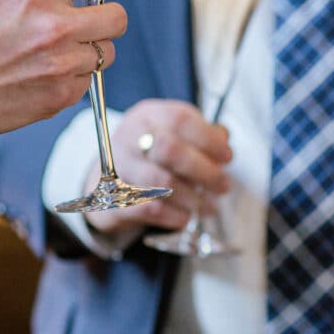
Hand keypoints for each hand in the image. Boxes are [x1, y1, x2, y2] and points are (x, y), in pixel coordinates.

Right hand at [0, 0, 132, 182]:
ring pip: (106, 52)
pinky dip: (75, 76)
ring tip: (59, 53)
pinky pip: (88, 79)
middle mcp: (55, 29)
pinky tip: (46, 76)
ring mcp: (62, 65)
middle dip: (109, 16)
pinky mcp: (62, 95)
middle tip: (96, 20)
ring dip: (91, 50)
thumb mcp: (1, 3)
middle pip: (117, 17)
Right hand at [84, 99, 231, 237]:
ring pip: (160, 182)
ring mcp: (117, 167)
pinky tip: (187, 217)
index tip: (227, 157)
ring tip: (210, 207)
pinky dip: (175, 215)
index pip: (180, 119)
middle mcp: (129, 137)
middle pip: (169, 149)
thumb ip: (201, 135)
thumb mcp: (173, 134)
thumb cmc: (150, 155)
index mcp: (148, 116)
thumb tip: (224, 142)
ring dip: (193, 198)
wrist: (106, 180)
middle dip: (204, 170)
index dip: (209, 139)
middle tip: (223, 186)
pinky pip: (149, 209)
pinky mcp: (113, 198)